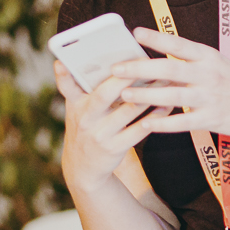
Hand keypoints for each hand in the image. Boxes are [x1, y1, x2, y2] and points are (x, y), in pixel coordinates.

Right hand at [55, 59, 153, 192]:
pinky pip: (139, 129)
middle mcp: (86, 119)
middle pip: (104, 95)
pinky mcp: (115, 148)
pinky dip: (155, 116)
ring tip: (166, 79)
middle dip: (125, 78)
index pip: (66, 86)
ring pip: (128, 110)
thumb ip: (86, 88)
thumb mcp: (78, 109)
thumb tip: (113, 63)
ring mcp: (100, 134)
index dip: (63, 74)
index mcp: (76, 105)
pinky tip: (167, 105)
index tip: (61, 62)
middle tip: (144, 62)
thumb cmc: (86, 127)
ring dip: (150, 94)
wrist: (83, 168)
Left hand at [114, 28, 229, 139]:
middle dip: (141, 69)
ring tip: (124, 94)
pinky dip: (163, 123)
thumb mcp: (214, 63)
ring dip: (146, 96)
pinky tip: (145, 123)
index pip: (179, 44)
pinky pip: (183, 122)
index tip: (135, 33)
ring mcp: (210, 98)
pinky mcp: (211, 119)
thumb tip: (153, 53)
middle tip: (116, 69)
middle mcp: (208, 75)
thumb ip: (187, 60)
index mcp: (208, 57)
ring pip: (173, 96)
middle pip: (170, 69)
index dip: (157, 38)